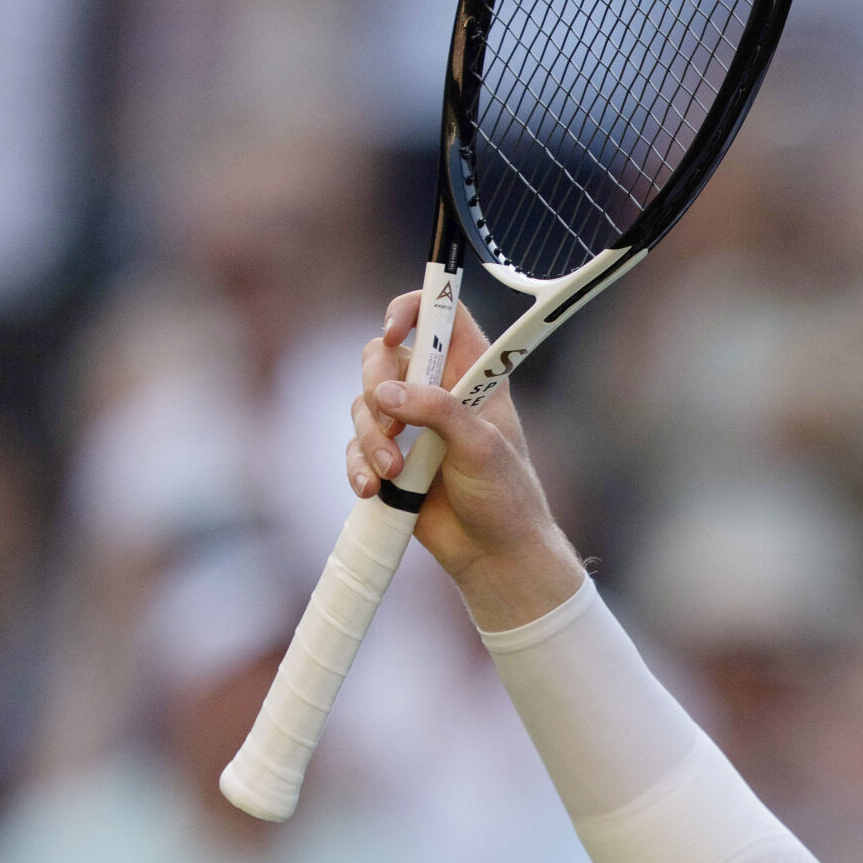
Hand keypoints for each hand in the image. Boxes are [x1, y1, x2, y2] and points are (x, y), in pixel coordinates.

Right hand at [347, 290, 589, 629]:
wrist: (493, 554)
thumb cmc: (505, 495)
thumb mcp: (481, 447)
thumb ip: (437, 412)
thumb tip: (386, 394)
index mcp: (472, 374)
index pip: (442, 315)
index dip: (414, 308)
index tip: (394, 330)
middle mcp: (438, 391)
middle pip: (386, 354)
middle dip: (375, 384)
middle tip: (390, 421)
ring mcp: (412, 424)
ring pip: (365, 401)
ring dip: (370, 436)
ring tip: (392, 472)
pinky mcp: (391, 458)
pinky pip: (356, 445)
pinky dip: (358, 464)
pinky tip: (373, 488)